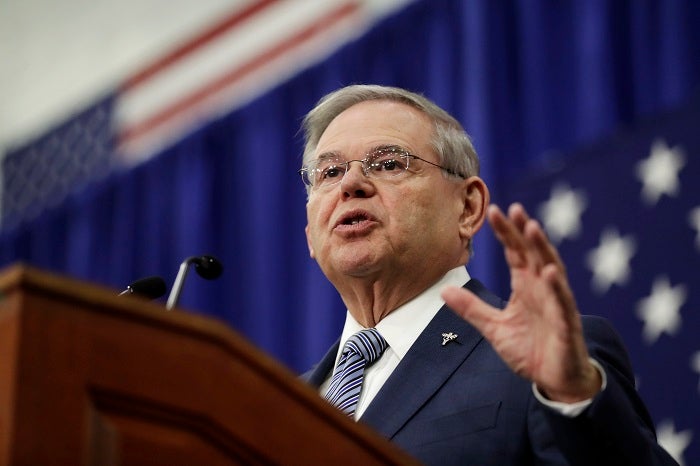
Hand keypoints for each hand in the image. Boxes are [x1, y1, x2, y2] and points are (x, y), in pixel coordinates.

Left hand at [441, 203, 600, 402]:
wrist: (555, 380)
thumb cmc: (529, 349)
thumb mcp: (493, 328)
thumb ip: (471, 308)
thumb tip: (444, 290)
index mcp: (525, 286)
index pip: (515, 253)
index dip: (506, 233)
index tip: (494, 211)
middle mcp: (542, 289)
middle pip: (532, 253)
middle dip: (522, 231)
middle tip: (513, 209)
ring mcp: (556, 303)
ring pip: (550, 269)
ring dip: (542, 249)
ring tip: (532, 228)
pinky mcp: (566, 323)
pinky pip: (562, 302)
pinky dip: (556, 286)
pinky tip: (548, 272)